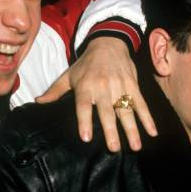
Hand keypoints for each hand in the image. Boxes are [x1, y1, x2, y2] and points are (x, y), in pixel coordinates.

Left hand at [36, 37, 156, 151]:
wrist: (108, 43)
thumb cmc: (86, 64)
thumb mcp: (69, 75)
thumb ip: (55, 91)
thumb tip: (38, 102)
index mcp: (85, 86)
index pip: (84, 106)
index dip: (85, 121)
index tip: (86, 137)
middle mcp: (103, 87)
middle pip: (107, 111)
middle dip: (112, 130)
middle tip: (114, 149)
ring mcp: (120, 86)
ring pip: (126, 110)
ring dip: (132, 129)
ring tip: (135, 146)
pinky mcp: (133, 86)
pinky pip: (141, 103)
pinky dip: (148, 118)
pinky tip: (152, 132)